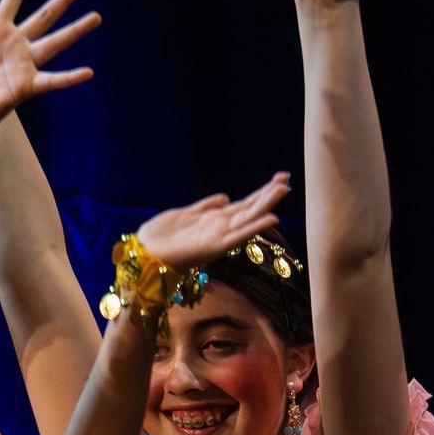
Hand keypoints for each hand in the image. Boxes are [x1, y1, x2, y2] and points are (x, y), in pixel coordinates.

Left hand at [135, 174, 290, 271]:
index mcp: (215, 218)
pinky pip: (237, 236)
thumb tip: (225, 196)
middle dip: (268, 194)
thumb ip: (206, 205)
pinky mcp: (214, 247)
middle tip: (287, 179)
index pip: (244, 203)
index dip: (261, 192)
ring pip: (248, 218)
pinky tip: (268, 219)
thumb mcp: (185, 213)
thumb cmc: (161, 237)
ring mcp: (218, 237)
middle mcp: (220, 227)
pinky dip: (253, 228)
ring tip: (283, 191)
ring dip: (265, 205)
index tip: (278, 179)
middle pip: (250, 208)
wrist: (146, 255)